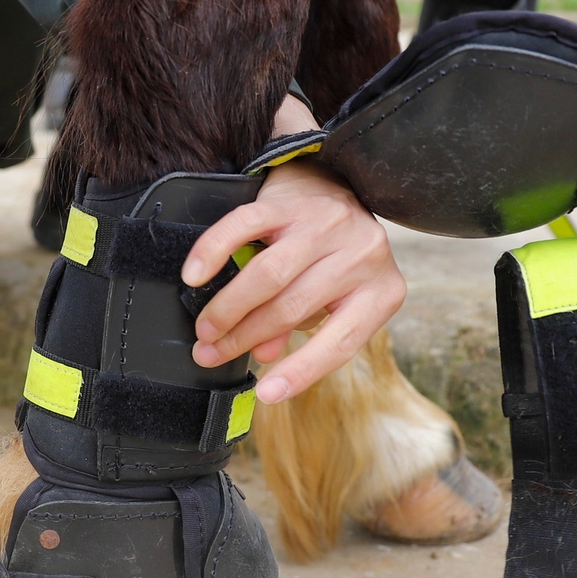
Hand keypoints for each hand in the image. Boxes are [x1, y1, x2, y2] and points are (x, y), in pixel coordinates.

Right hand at [181, 100, 405, 403]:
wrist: (334, 182)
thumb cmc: (332, 257)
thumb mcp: (331, 299)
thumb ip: (301, 328)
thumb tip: (265, 356)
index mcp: (382, 290)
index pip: (342, 342)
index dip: (301, 371)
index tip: (265, 395)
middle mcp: (363, 255)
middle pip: (292, 308)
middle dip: (244, 337)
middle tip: (209, 353)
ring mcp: (328, 224)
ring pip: (268, 275)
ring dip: (228, 307)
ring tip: (204, 328)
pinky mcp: (292, 200)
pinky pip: (244, 226)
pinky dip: (214, 251)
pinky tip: (193, 275)